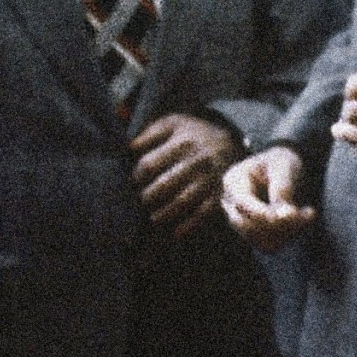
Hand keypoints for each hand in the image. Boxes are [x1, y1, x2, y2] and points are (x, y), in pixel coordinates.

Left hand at [130, 112, 237, 236]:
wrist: (227, 141)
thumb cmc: (191, 133)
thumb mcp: (171, 123)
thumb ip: (148, 133)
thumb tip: (129, 148)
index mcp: (182, 142)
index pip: (149, 164)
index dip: (137, 176)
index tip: (133, 181)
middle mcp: (197, 161)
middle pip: (164, 185)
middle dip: (147, 197)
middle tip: (141, 201)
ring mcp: (209, 178)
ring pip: (182, 201)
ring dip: (164, 213)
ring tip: (153, 217)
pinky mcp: (219, 192)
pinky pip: (204, 212)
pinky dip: (190, 225)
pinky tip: (175, 233)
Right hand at [222, 146, 314, 249]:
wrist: (284, 169)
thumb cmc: (282, 162)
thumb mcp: (284, 168)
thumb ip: (282, 190)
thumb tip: (285, 216)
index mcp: (233, 181)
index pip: (242, 203)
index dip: (263, 212)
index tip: (289, 215)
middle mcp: (231, 203)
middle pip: (246, 225)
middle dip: (277, 224)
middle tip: (305, 214)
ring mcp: (240, 220)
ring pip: (258, 240)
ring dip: (286, 232)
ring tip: (308, 214)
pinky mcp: (252, 233)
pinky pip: (267, 245)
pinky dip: (287, 237)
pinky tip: (303, 221)